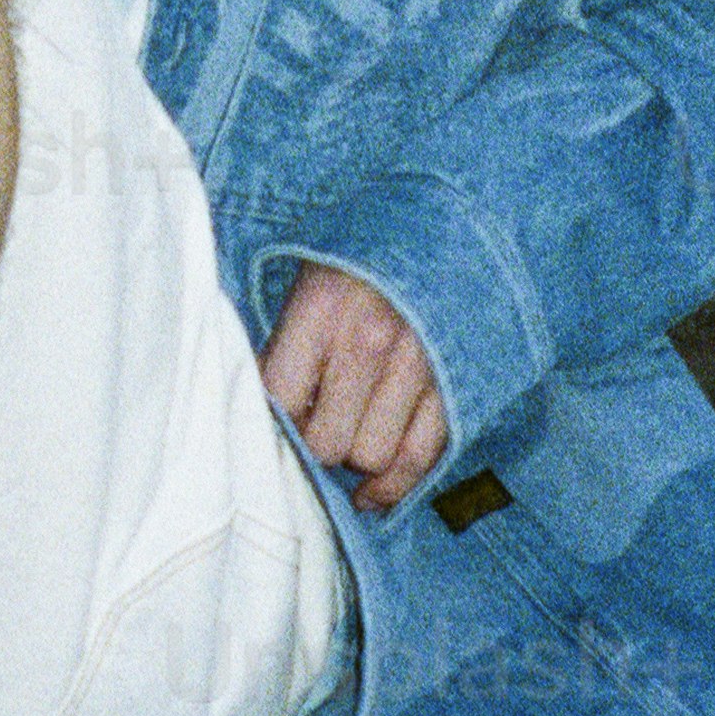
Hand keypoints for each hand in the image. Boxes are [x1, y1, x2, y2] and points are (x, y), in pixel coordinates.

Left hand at [261, 260, 451, 513]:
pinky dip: (395, 485)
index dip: (273, 422)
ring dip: (356, 460)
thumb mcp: (308, 279)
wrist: (442, 223)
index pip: (280, 400)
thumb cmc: (358, 260)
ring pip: (373, 458)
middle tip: (315, 430)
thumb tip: (261, 413)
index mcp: (321, 308)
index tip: (277, 420)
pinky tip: (373, 492)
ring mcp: (418, 366)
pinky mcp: (453, 385)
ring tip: (347, 440)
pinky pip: (421, 458)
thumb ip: (285, 342)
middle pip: (327, 442)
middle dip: (316, 447)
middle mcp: (370, 340)